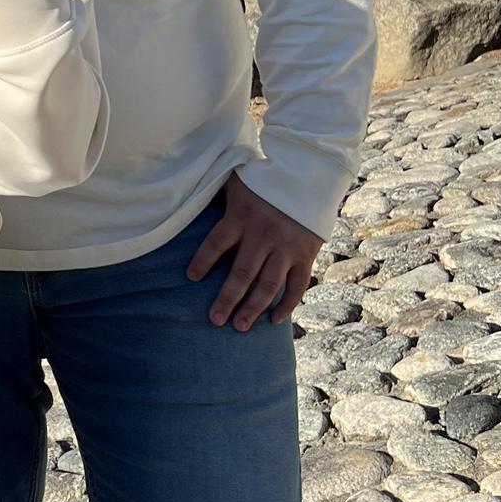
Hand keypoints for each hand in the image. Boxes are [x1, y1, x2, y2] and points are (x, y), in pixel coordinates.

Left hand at [186, 172, 321, 329]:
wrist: (310, 175)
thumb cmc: (267, 177)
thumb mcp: (237, 181)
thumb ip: (220, 196)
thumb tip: (190, 196)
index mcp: (241, 216)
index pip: (216, 243)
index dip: (202, 261)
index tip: (191, 278)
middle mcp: (262, 235)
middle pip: (241, 273)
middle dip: (227, 299)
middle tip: (215, 319)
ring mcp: (285, 247)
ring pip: (267, 285)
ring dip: (253, 308)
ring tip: (239, 326)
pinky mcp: (305, 254)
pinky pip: (297, 285)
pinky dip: (287, 304)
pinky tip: (274, 320)